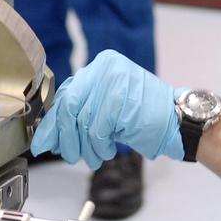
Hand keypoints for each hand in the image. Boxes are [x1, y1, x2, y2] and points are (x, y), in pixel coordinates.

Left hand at [29, 50, 182, 167]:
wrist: (178, 121)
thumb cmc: (144, 117)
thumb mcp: (108, 108)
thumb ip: (81, 112)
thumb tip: (49, 134)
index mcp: (101, 65)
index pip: (67, 93)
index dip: (53, 121)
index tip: (43, 141)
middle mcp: (105, 67)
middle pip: (69, 105)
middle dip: (65, 136)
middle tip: (69, 155)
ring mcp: (113, 80)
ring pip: (81, 120)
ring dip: (84, 146)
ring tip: (94, 156)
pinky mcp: (119, 98)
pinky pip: (95, 129)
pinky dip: (98, 146)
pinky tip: (107, 150)